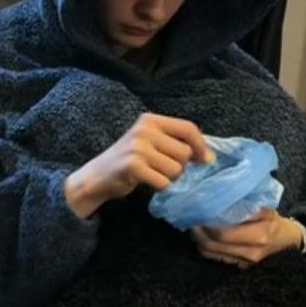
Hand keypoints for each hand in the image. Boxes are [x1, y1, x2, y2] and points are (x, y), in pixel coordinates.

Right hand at [64, 113, 212, 217]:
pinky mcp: (133, 166)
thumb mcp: (150, 141)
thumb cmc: (129, 159)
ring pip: (176, 169)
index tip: (205, 159)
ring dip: (169, 178)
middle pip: (185, 152)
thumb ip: (175, 142)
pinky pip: (164, 182)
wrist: (97, 176)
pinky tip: (147, 182)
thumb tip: (208, 155)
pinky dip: (159, 186)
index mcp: (150, 120)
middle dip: (180, 165)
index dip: (201, 145)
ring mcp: (137, 147)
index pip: (188, 128)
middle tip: (162, 168)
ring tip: (153, 174)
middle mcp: (144, 129)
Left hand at [190, 209, 303, 266]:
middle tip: (189, 216)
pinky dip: (204, 246)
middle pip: (212, 244)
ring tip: (193, 224)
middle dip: (197, 230)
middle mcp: (250, 252)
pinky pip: (214, 257)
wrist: (287, 240)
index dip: (206, 222)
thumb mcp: (265, 207)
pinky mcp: (238, 266)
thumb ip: (246, 203)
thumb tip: (220, 193)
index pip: (223, 233)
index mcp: (259, 235)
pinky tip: (201, 234)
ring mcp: (243, 262)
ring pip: (210, 252)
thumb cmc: (274, 219)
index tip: (196, 210)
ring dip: (198, 238)